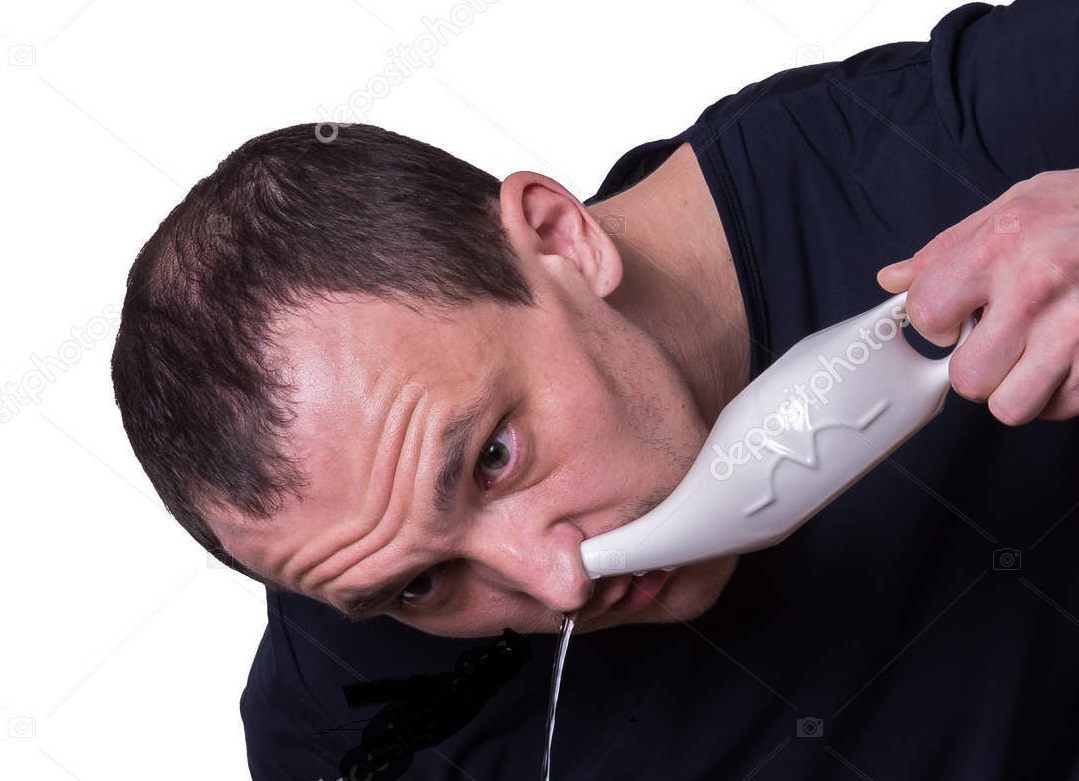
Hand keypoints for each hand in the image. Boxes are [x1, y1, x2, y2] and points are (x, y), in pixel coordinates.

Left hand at [877, 169, 1078, 424]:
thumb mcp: (1017, 204)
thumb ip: (947, 248)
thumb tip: (893, 279)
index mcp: (1000, 245)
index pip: (925, 312)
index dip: (932, 320)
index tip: (952, 316)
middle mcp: (1036, 288)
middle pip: (967, 377)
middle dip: (975, 365)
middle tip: (996, 341)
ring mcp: (1078, 329)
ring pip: (1011, 406)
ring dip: (1015, 388)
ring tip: (1031, 355)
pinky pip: (1061, 408)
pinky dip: (1058, 394)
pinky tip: (1067, 359)